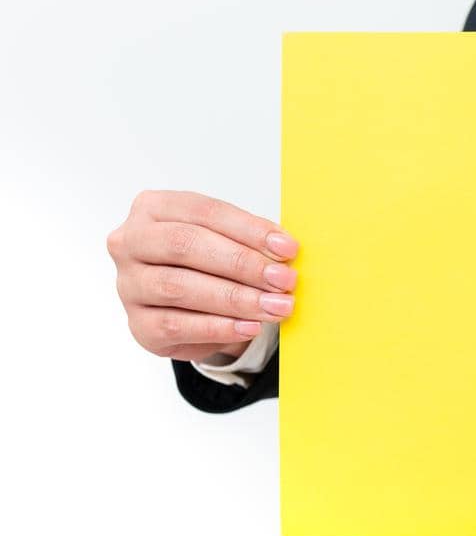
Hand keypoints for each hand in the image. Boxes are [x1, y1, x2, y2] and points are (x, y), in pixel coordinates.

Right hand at [108, 190, 298, 361]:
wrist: (191, 309)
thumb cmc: (210, 263)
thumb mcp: (229, 240)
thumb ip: (251, 240)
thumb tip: (284, 249)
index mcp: (154, 208)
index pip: (203, 212)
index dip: (248, 230)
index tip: (287, 248)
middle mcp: (131, 243)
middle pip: (185, 246)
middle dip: (242, 263)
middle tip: (283, 279)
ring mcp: (130, 285)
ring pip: (179, 287)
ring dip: (235, 298)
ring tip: (274, 306)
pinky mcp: (139, 324)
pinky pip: (177, 325)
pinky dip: (219, 327)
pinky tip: (249, 326)